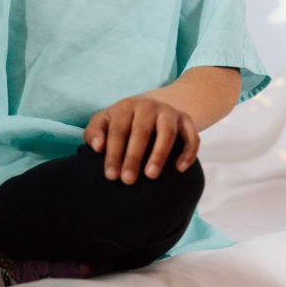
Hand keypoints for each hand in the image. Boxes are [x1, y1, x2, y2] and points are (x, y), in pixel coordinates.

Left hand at [83, 96, 199, 183]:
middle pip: (141, 131)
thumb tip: (98, 146)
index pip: (118, 130)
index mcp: (126, 106)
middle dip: (133, 157)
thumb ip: (94, 132)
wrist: (152, 107)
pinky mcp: (186, 120)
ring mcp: (169, 112)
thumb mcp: (104, 121)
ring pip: (167, 132)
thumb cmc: (122, 121)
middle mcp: (149, 106)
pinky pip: (192, 135)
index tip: (111, 176)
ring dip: (159, 154)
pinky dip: (188, 152)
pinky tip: (180, 169)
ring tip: (151, 175)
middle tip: (128, 180)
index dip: (113, 153)